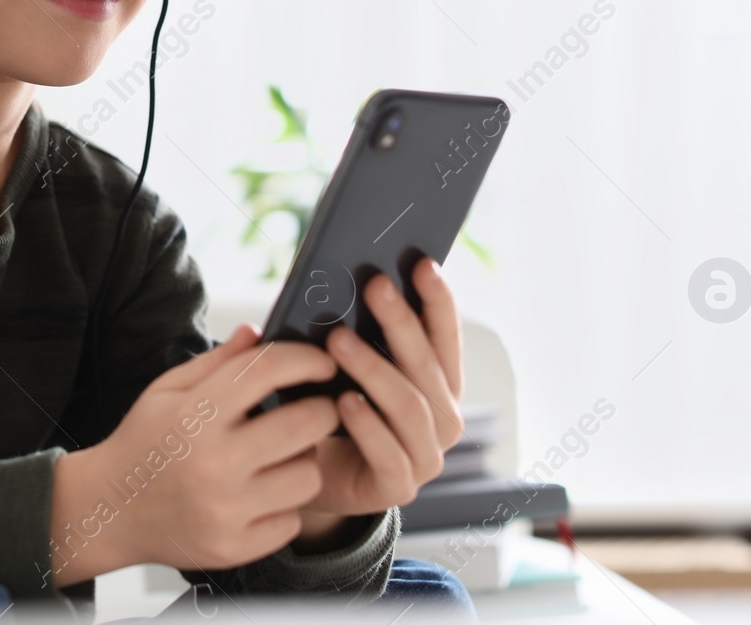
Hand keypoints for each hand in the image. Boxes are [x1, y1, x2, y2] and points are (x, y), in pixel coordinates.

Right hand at [47, 324, 341, 585]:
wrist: (109, 510)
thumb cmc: (144, 442)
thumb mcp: (167, 390)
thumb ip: (217, 361)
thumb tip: (258, 331)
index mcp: (196, 413)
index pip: (268, 371)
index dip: (306, 359)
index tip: (323, 362)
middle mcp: (214, 462)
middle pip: (306, 424)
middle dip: (322, 409)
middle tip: (317, 408)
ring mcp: (226, 509)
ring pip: (308, 476)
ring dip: (304, 461)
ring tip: (281, 456)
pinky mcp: (234, 547)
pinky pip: (292, 520)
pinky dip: (284, 506)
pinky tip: (261, 495)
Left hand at [293, 257, 464, 544]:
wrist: (305, 477)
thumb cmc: (325, 410)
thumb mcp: (338, 367)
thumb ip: (349, 332)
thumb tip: (343, 284)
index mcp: (437, 384)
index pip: (445, 336)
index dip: (438, 300)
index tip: (422, 264)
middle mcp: (442, 418)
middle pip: (426, 365)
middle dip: (401, 322)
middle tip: (374, 286)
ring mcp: (425, 456)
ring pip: (409, 406)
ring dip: (374, 368)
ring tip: (339, 340)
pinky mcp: (398, 487)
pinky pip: (389, 454)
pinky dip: (367, 425)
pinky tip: (343, 402)